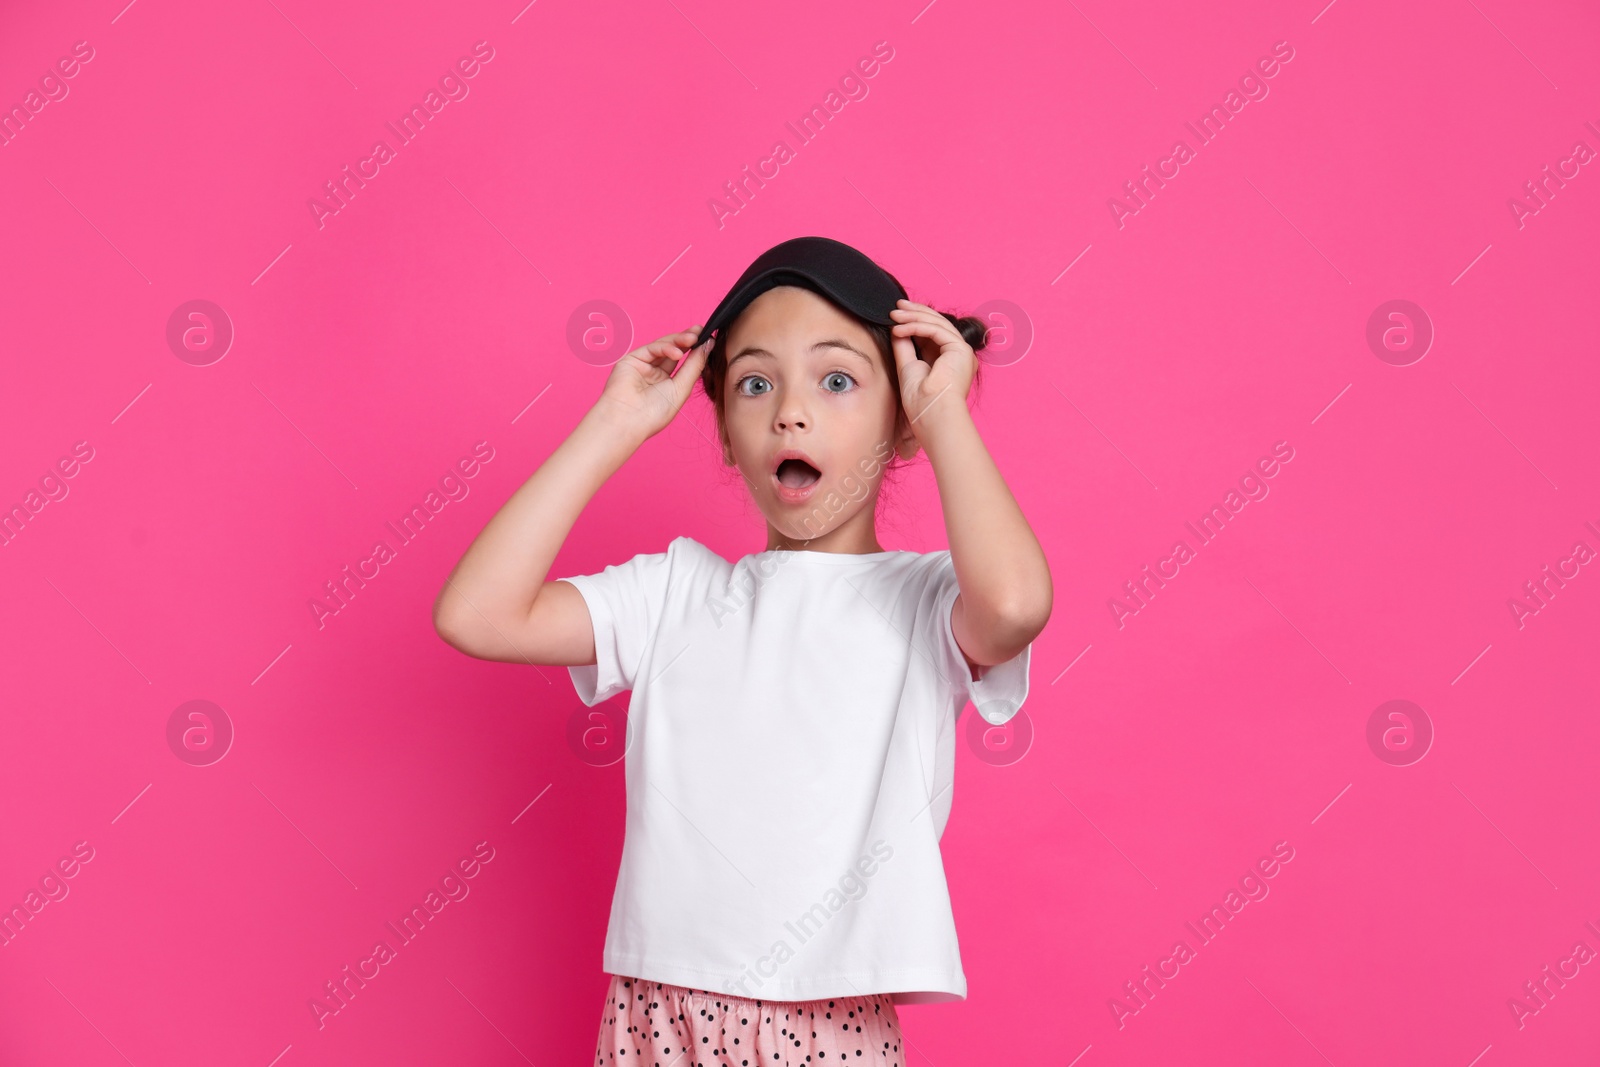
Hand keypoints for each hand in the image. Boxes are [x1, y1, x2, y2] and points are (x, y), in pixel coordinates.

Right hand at [594, 326, 710, 439]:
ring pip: (664, 347)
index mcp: (668, 385)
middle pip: (675, 351)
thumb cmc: (653, 413)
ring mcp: (643, 366)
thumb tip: (708, 345)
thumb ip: (694, 366)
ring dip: (679, 340)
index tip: (710, 339)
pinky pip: (652, 348)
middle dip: (689, 340)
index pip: (685, 363)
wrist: (628, 420)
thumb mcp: (681, 389)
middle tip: (702, 331)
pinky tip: (677, 352)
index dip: (696, 350)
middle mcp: (656, 374)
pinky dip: (666, 347)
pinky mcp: (632, 360)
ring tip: (693, 338)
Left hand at [889, 299, 975, 440]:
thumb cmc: (921, 401)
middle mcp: (958, 355)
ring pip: (937, 324)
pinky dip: (916, 327)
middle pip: (937, 325)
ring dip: (913, 317)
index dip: (915, 321)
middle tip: (896, 306)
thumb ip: (905, 347)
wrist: (931, 415)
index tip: (896, 315)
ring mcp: (962, 352)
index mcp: (949, 361)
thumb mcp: (908, 367)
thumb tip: (896, 329)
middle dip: (915, 312)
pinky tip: (899, 329)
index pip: (932, 334)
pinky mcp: (961, 350)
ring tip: (893, 316)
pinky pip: (936, 330)